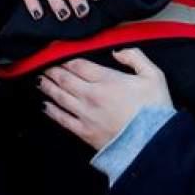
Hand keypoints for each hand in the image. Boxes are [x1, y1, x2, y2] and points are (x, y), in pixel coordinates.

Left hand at [40, 49, 172, 150]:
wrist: (152, 143)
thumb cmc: (154, 109)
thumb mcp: (154, 75)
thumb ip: (135, 57)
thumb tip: (117, 51)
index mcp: (107, 80)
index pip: (78, 65)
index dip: (66, 58)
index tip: (57, 53)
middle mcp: (91, 96)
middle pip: (65, 79)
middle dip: (52, 70)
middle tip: (43, 64)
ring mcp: (85, 115)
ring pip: (60, 97)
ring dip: (48, 87)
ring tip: (40, 80)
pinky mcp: (84, 132)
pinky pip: (62, 119)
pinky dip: (52, 111)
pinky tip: (45, 105)